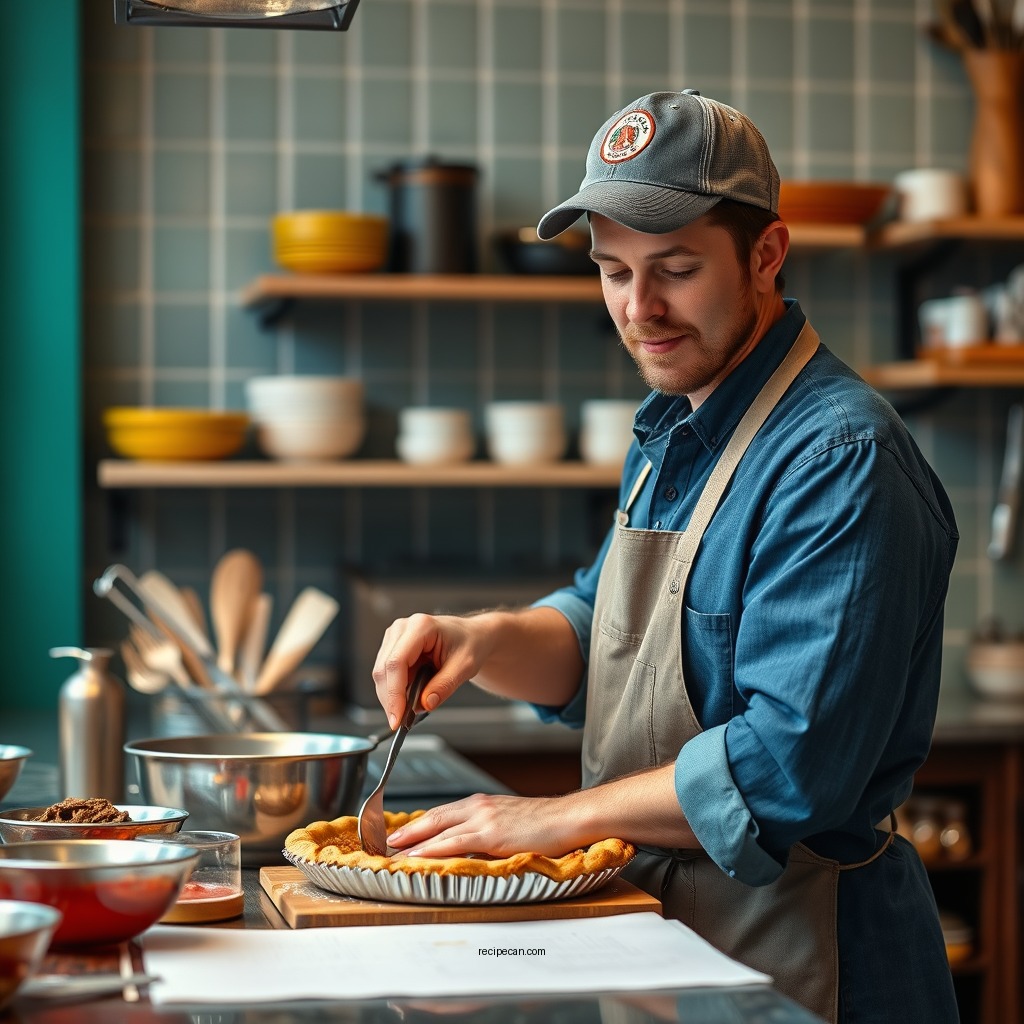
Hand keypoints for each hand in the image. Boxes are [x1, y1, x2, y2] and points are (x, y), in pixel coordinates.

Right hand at [372, 613, 493, 727]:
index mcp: (421, 626)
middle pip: (384, 669)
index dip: (394, 693)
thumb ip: (444, 685)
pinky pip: (386, 674)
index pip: (397, 662)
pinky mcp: (392, 647)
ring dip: (391, 696)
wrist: (471, 635)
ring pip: (381, 674)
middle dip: (391, 699)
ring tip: (409, 711)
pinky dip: (394, 691)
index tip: (397, 718)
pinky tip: (407, 700)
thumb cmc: (469, 644)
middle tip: (402, 722)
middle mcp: (402, 628)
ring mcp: (394, 637)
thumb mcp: (465, 667)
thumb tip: (425, 704)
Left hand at [386, 793, 578, 858]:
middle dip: (407, 832)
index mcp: (481, 803)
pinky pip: (452, 843)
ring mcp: (483, 818)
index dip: (418, 825)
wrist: (569, 818)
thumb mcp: (510, 822)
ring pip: (437, 830)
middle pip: (432, 818)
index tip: (401, 835)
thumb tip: (470, 847)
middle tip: (385, 844)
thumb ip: (488, 831)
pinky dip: (430, 850)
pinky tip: (417, 857)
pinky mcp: (490, 835)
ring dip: (412, 843)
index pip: (441, 813)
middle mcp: (477, 806)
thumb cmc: (546, 824)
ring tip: (392, 855)